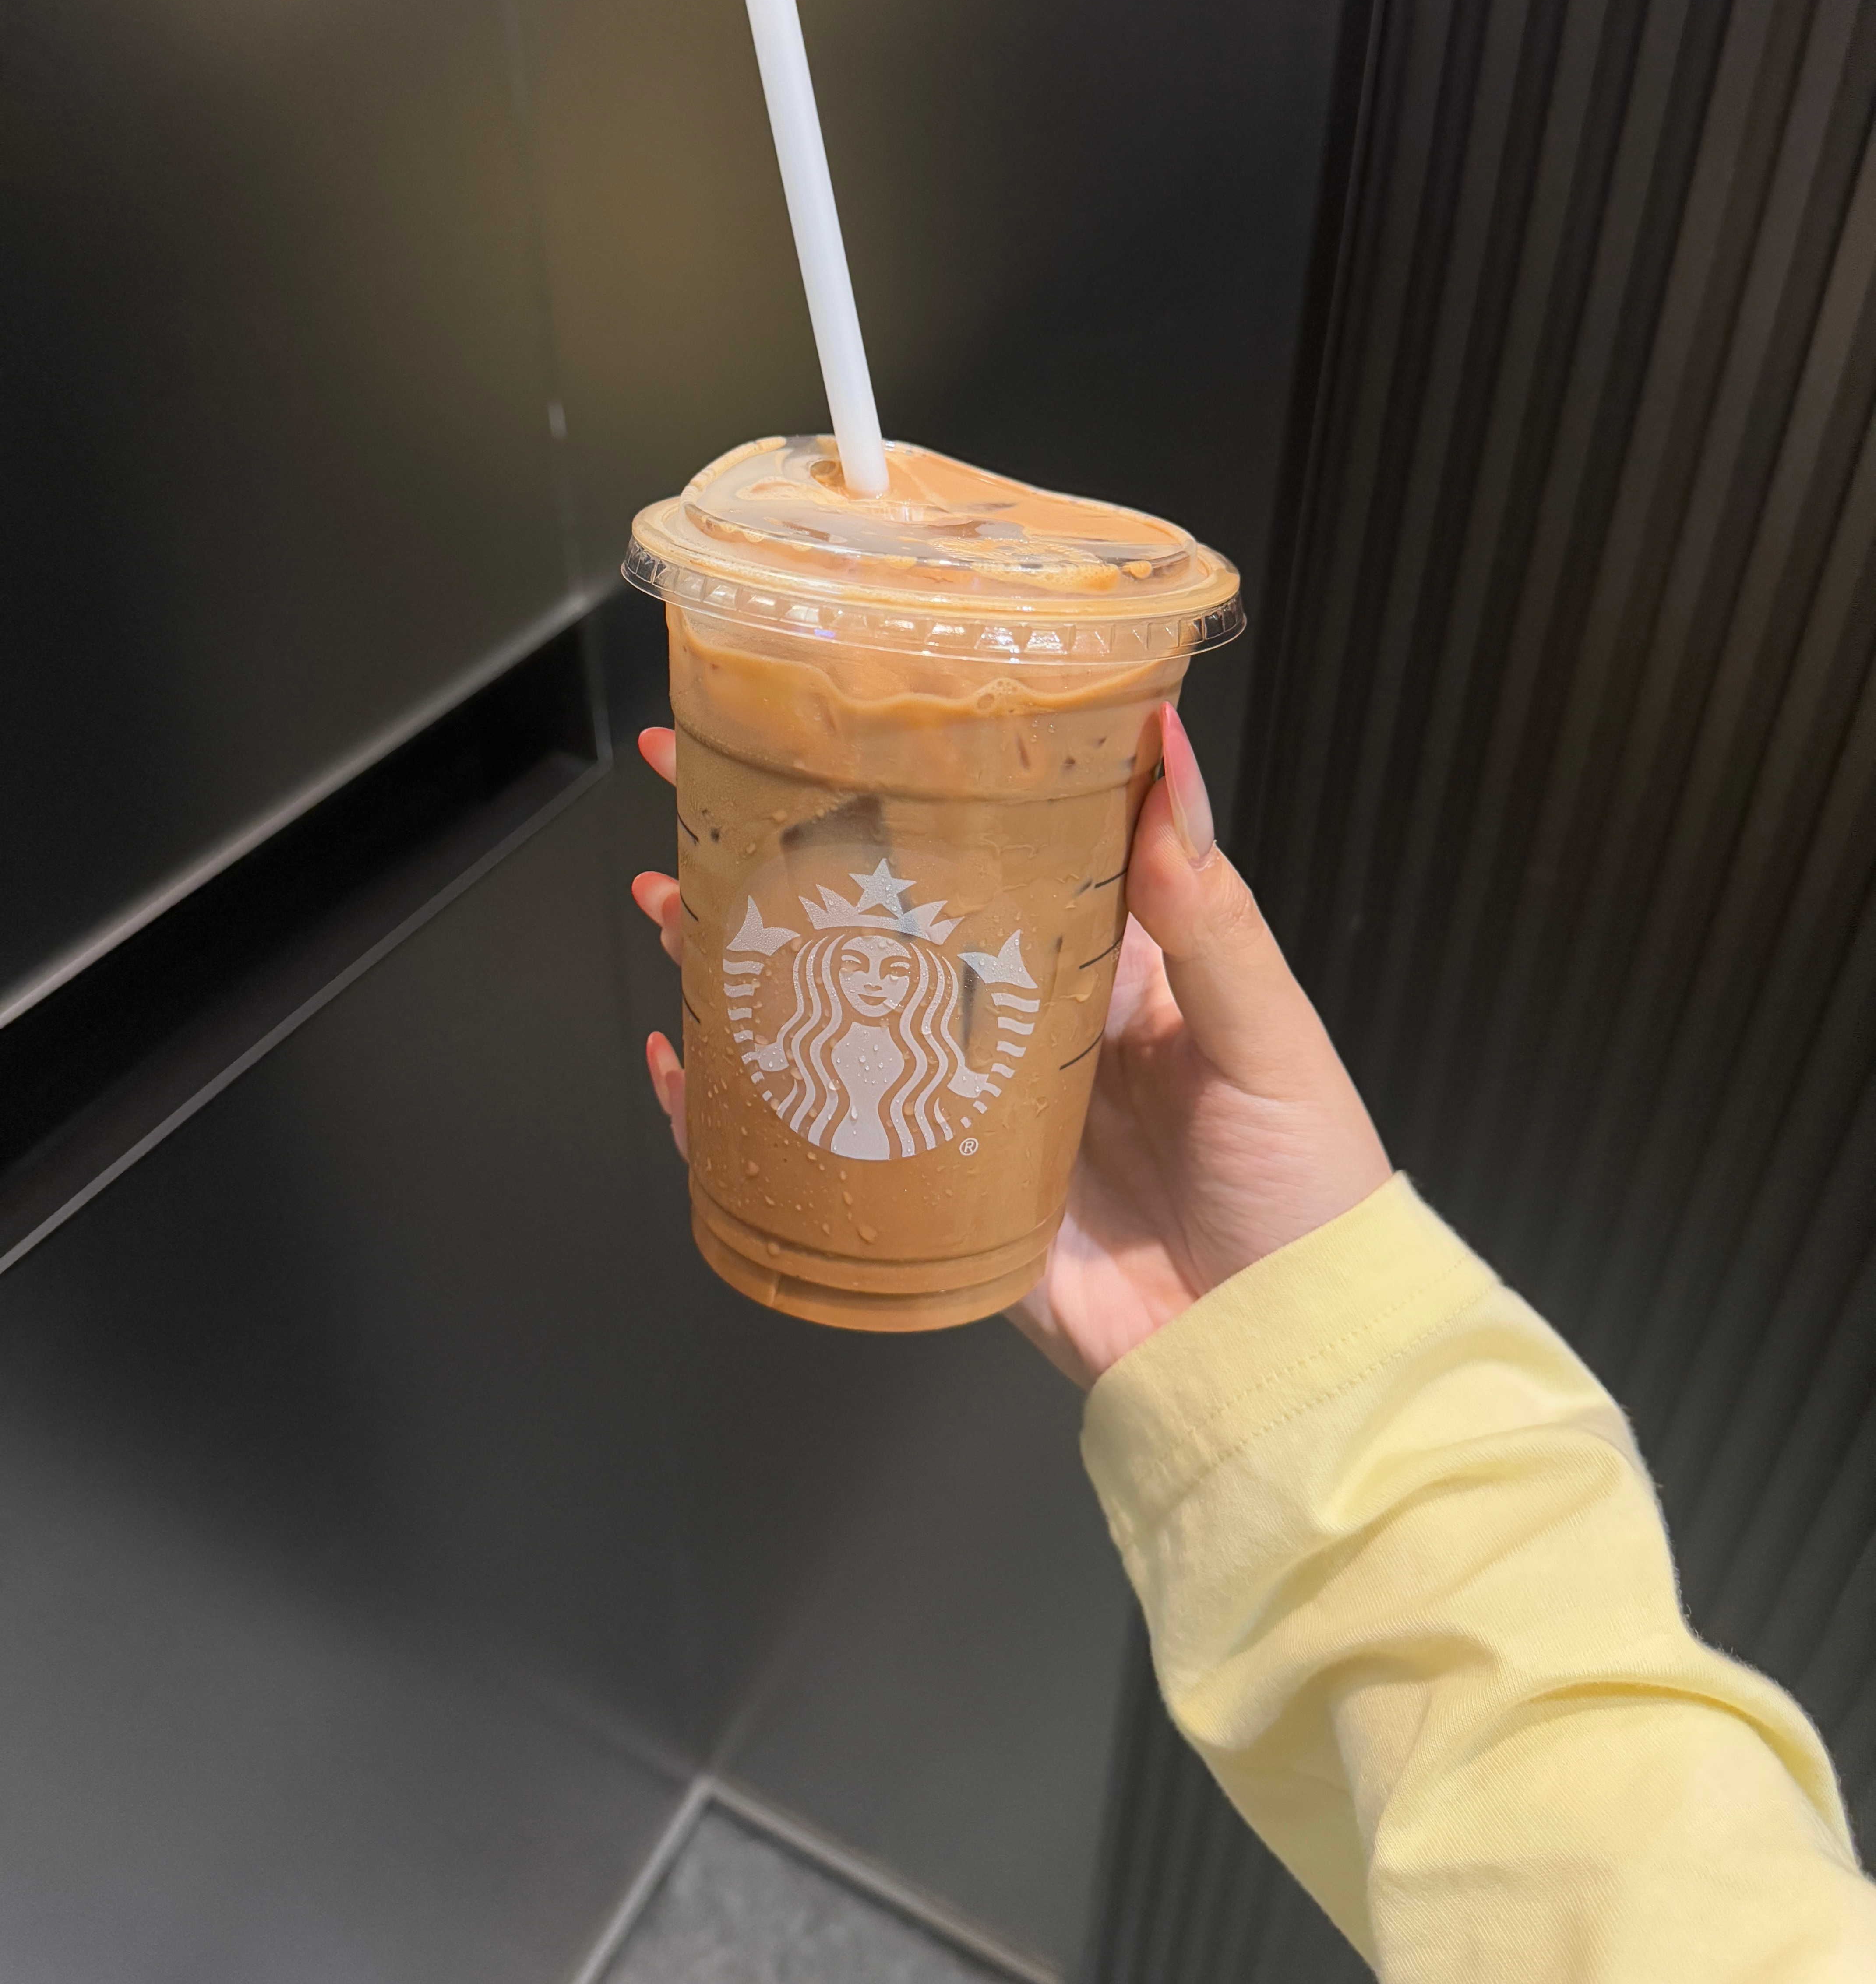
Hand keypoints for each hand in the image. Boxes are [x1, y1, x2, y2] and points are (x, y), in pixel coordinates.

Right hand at [628, 708, 1390, 1386]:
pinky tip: (685, 1064)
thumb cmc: (1308, 1193)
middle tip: (699, 784)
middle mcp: (1019, 1025)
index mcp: (1103, 965)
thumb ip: (1210, 911)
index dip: (916, 779)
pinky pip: (820, 1148)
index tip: (842, 716)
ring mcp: (965, 1113)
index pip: (994, 844)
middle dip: (789, 856)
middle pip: (885, 922)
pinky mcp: (932, 1207)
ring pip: (833, 1019)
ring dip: (741, 957)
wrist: (1285, 1362)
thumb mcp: (1269, 1035)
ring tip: (667, 896)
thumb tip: (1168, 758)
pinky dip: (738, 1109)